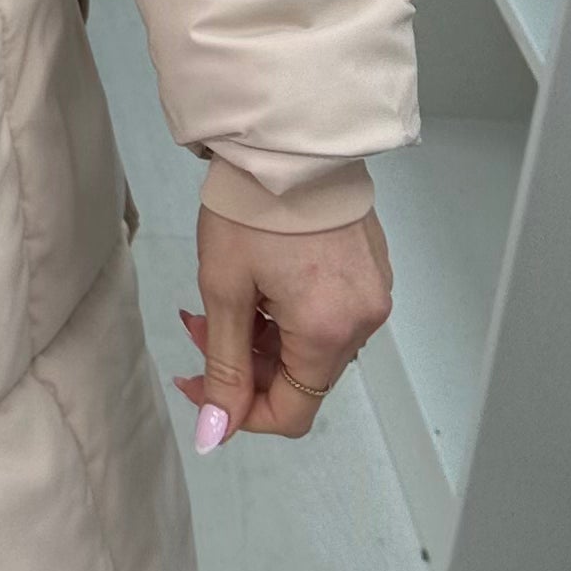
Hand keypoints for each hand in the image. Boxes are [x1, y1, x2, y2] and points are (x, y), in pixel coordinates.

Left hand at [175, 208, 392, 448]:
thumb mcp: (224, 290)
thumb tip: (217, 432)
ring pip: (313, 345)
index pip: (291, 414)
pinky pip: (330, 313)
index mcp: (330, 332)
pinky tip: (261, 279)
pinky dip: (291, 312)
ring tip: (224, 294)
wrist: (287, 138)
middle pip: (303, 378)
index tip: (197, 381)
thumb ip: (224, 367)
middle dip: (246, 365)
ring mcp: (373, 292)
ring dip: (265, 337)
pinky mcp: (371, 267)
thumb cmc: (250, 207)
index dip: (239, 412)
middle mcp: (364, 320)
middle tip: (197, 325)